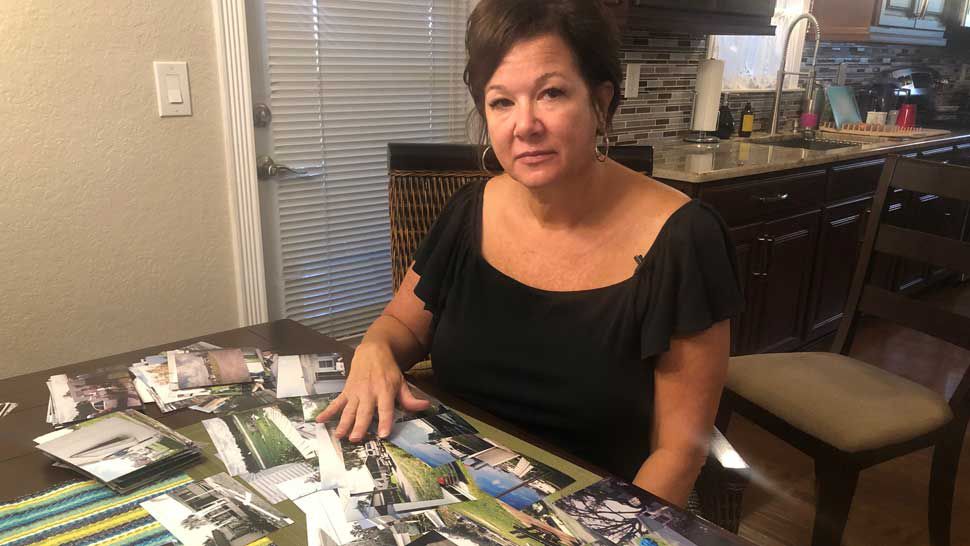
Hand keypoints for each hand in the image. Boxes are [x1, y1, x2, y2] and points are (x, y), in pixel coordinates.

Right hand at [315, 345, 430, 440]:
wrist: (372, 352)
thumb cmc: (388, 370)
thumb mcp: (401, 382)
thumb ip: (410, 398)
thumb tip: (425, 406)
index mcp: (385, 391)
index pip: (386, 409)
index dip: (385, 422)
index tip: (383, 435)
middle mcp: (369, 393)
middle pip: (364, 412)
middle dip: (359, 426)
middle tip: (356, 439)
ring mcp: (356, 393)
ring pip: (349, 410)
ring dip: (344, 423)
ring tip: (339, 436)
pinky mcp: (347, 391)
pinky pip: (337, 402)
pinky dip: (328, 411)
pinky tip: (320, 420)